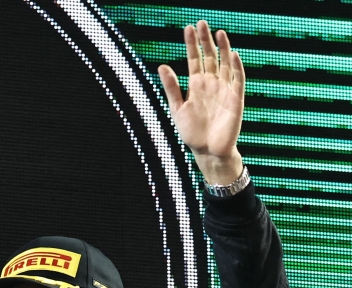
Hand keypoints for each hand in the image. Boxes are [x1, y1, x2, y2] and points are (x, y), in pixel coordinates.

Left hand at [157, 20, 244, 184]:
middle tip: (201, 23)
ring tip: (218, 33)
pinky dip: (235, 68)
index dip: (192, 44)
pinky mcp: (235, 99)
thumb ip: (171, 88)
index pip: (195, 59)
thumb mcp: (177, 108)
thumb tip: (162, 66)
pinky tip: (232, 55)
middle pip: (210, 57)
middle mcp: (211, 84)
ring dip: (223, 49)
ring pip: (224, 64)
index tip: (188, 28)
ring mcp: (224, 90)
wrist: (207, 151)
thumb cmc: (192, 132)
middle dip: (205, 40)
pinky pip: (237, 80)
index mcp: (196, 85)